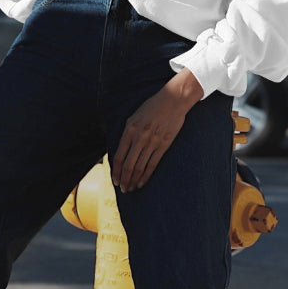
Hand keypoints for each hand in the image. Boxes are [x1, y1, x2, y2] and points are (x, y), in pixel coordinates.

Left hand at [111, 69, 203, 191]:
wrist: (172, 100)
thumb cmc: (152, 107)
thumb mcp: (134, 117)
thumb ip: (128, 133)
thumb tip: (121, 149)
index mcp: (129, 130)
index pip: (119, 156)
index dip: (116, 171)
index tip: (115, 180)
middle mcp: (139, 137)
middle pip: (128, 165)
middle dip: (124, 179)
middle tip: (122, 189)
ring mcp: (152, 142)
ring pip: (140, 167)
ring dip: (134, 180)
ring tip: (131, 188)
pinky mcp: (163, 145)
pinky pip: (152, 165)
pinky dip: (146, 176)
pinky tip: (142, 183)